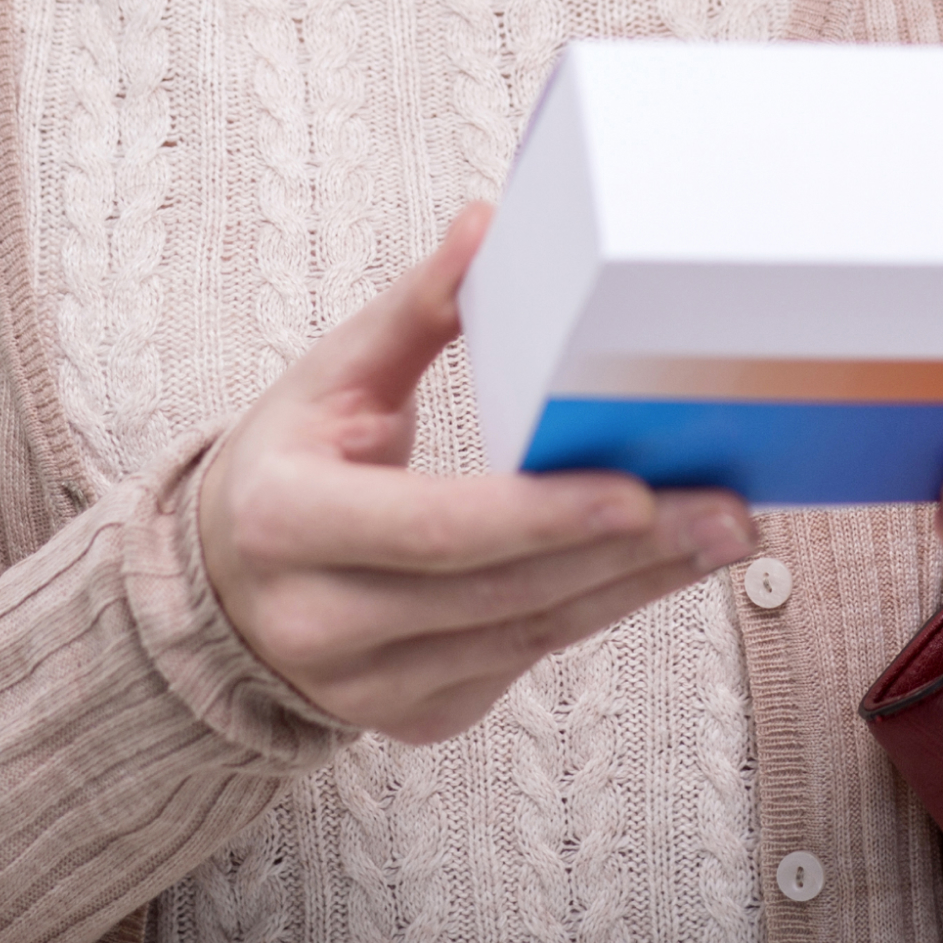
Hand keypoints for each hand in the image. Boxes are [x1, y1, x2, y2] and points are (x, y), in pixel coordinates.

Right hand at [197, 203, 752, 743]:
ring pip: (526, 636)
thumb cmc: (290, 461)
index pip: (429, 527)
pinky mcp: (411, 717)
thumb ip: (416, 308)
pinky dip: (598, 611)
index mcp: (286, 521)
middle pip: (497, 590)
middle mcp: (317, 621)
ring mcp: (364, 685)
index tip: (633, 493)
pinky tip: (661, 569)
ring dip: (635, 585)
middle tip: (724, 510)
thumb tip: (488, 225)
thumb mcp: (332, 378)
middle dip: (625, 552)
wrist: (218, 586)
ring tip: (722, 534)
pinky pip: (524, 662)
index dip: (536, 516)